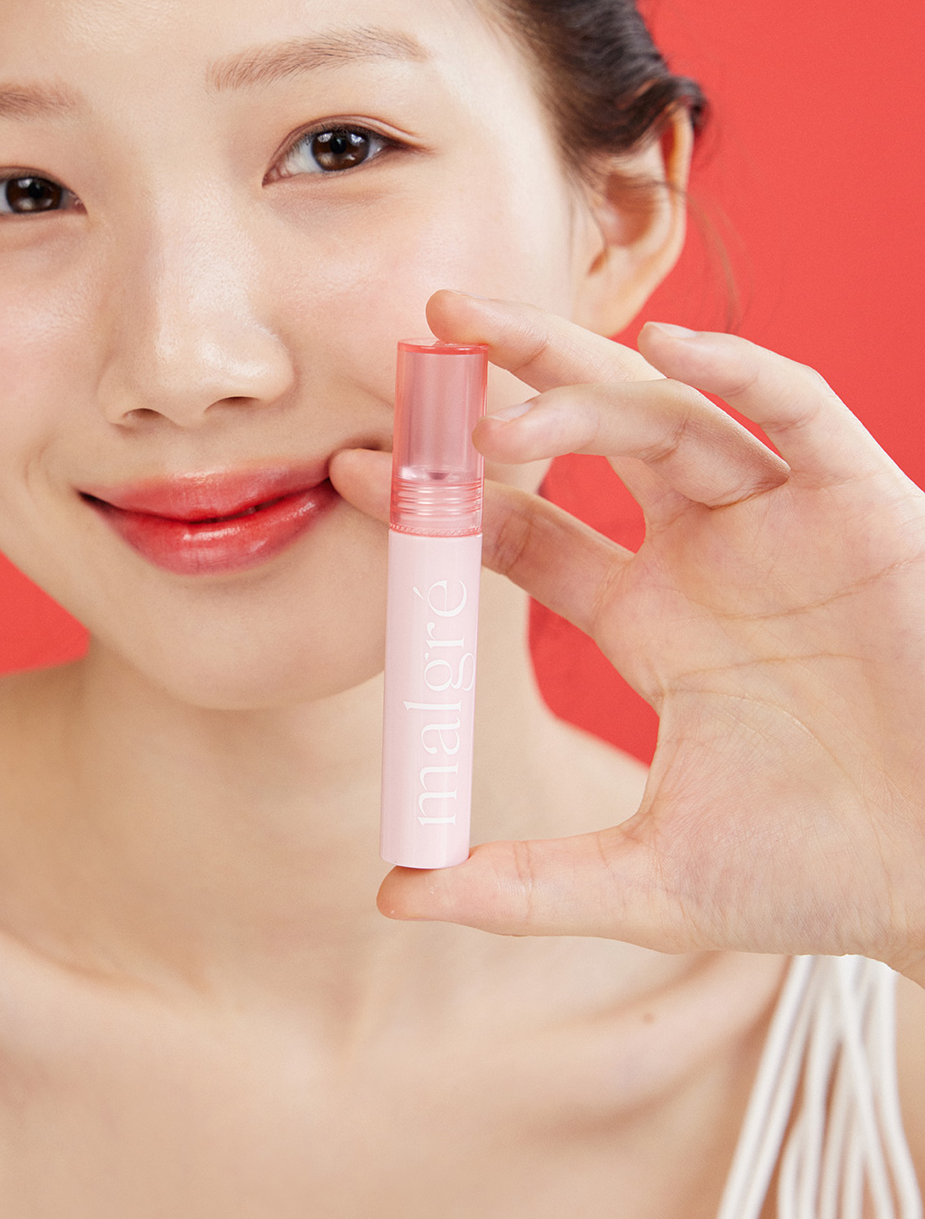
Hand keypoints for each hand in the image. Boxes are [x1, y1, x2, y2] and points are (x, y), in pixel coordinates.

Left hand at [331, 292, 924, 980]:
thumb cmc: (819, 877)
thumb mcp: (647, 883)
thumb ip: (522, 885)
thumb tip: (395, 894)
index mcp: (653, 622)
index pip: (530, 532)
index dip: (446, 500)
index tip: (355, 470)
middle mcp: (707, 556)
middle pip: (592, 434)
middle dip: (513, 375)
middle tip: (426, 324)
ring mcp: (783, 524)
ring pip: (673, 413)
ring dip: (588, 382)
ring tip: (498, 382)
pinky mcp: (864, 508)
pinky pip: (800, 414)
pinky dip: (742, 372)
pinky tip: (669, 348)